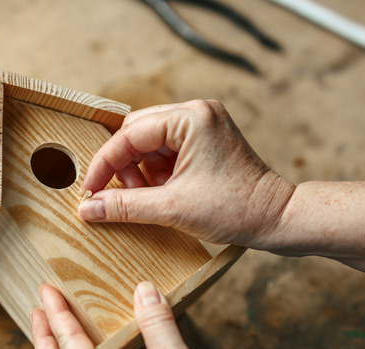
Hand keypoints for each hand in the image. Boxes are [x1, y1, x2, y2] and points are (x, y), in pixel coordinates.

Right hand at [79, 100, 294, 247]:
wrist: (278, 219)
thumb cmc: (236, 209)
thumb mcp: (172, 209)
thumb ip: (124, 205)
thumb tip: (87, 208)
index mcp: (191, 118)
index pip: (129, 134)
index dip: (104, 164)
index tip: (89, 190)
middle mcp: (197, 112)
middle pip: (137, 133)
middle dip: (124, 167)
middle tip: (119, 196)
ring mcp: (202, 124)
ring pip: (149, 143)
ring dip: (140, 172)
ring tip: (148, 198)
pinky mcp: (205, 140)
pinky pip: (166, 150)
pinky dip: (156, 173)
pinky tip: (163, 194)